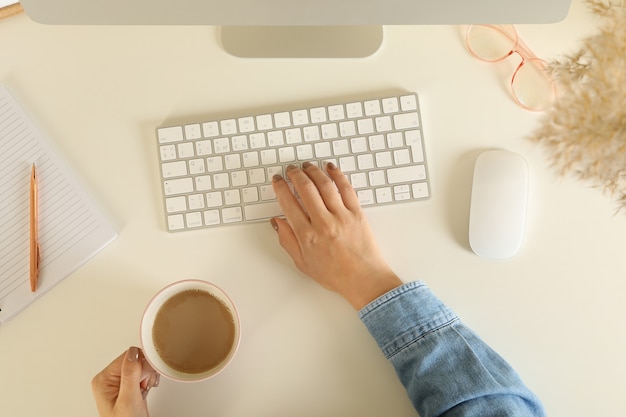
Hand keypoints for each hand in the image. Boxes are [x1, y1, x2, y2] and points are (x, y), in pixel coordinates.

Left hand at [92, 347, 159, 416]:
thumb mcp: (129, 399)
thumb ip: (130, 375)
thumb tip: (133, 353)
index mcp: (104, 379)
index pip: (127, 357)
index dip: (141, 365)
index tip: (145, 378)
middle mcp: (109, 379)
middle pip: (134, 360)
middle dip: (145, 372)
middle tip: (144, 386)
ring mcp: (119, 383)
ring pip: (140, 366)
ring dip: (148, 376)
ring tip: (144, 389)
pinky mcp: (128, 386)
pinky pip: (142, 374)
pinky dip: (148, 380)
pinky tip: (145, 390)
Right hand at [271, 162, 402, 309]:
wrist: (364, 280)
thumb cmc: (336, 275)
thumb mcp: (302, 263)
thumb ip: (288, 240)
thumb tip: (277, 222)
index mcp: (307, 235)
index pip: (288, 203)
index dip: (280, 187)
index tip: (277, 180)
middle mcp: (323, 223)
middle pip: (305, 188)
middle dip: (295, 174)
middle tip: (291, 170)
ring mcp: (341, 216)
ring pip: (324, 185)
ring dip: (313, 171)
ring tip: (307, 166)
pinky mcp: (357, 213)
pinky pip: (346, 188)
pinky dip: (337, 175)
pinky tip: (330, 168)